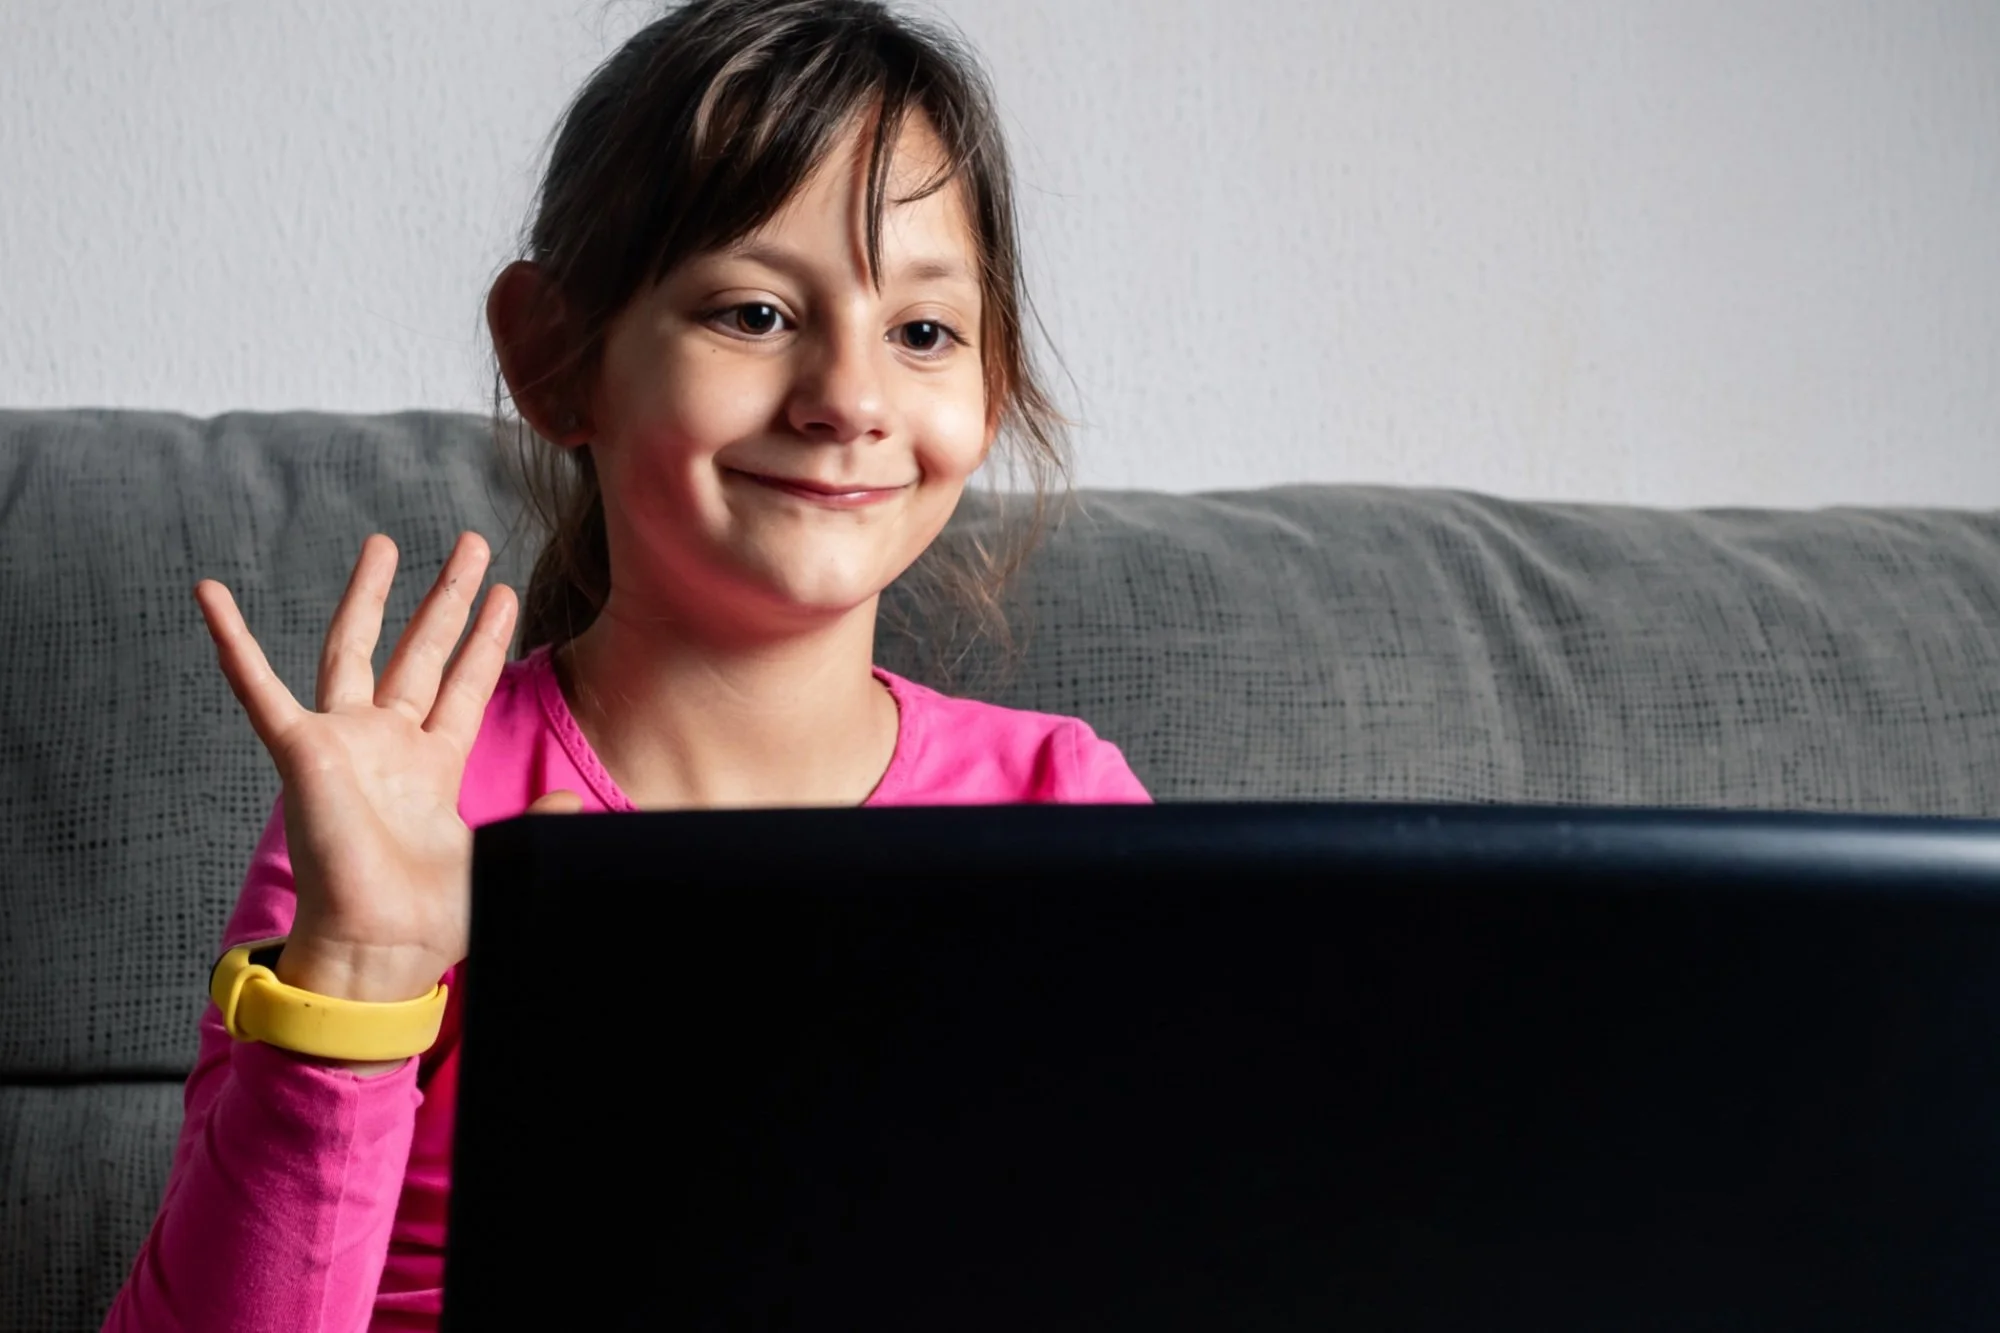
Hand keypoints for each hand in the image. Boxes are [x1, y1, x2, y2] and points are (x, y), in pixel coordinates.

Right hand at [196, 532, 575, 1003]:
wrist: (381, 948)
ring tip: (385, 542)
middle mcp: (388, 744)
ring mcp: (343, 743)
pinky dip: (232, 642)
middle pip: (421, 650)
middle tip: (472, 542)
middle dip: (447, 596)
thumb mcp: (501, 854)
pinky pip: (258, 689)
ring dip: (368, 595)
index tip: (505, 592)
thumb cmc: (431, 917)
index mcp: (433, 763)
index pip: (464, 683)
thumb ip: (537, 819)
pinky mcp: (301, 753)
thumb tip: (574, 801)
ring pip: (355, 649)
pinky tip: (212, 593)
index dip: (485, 639)